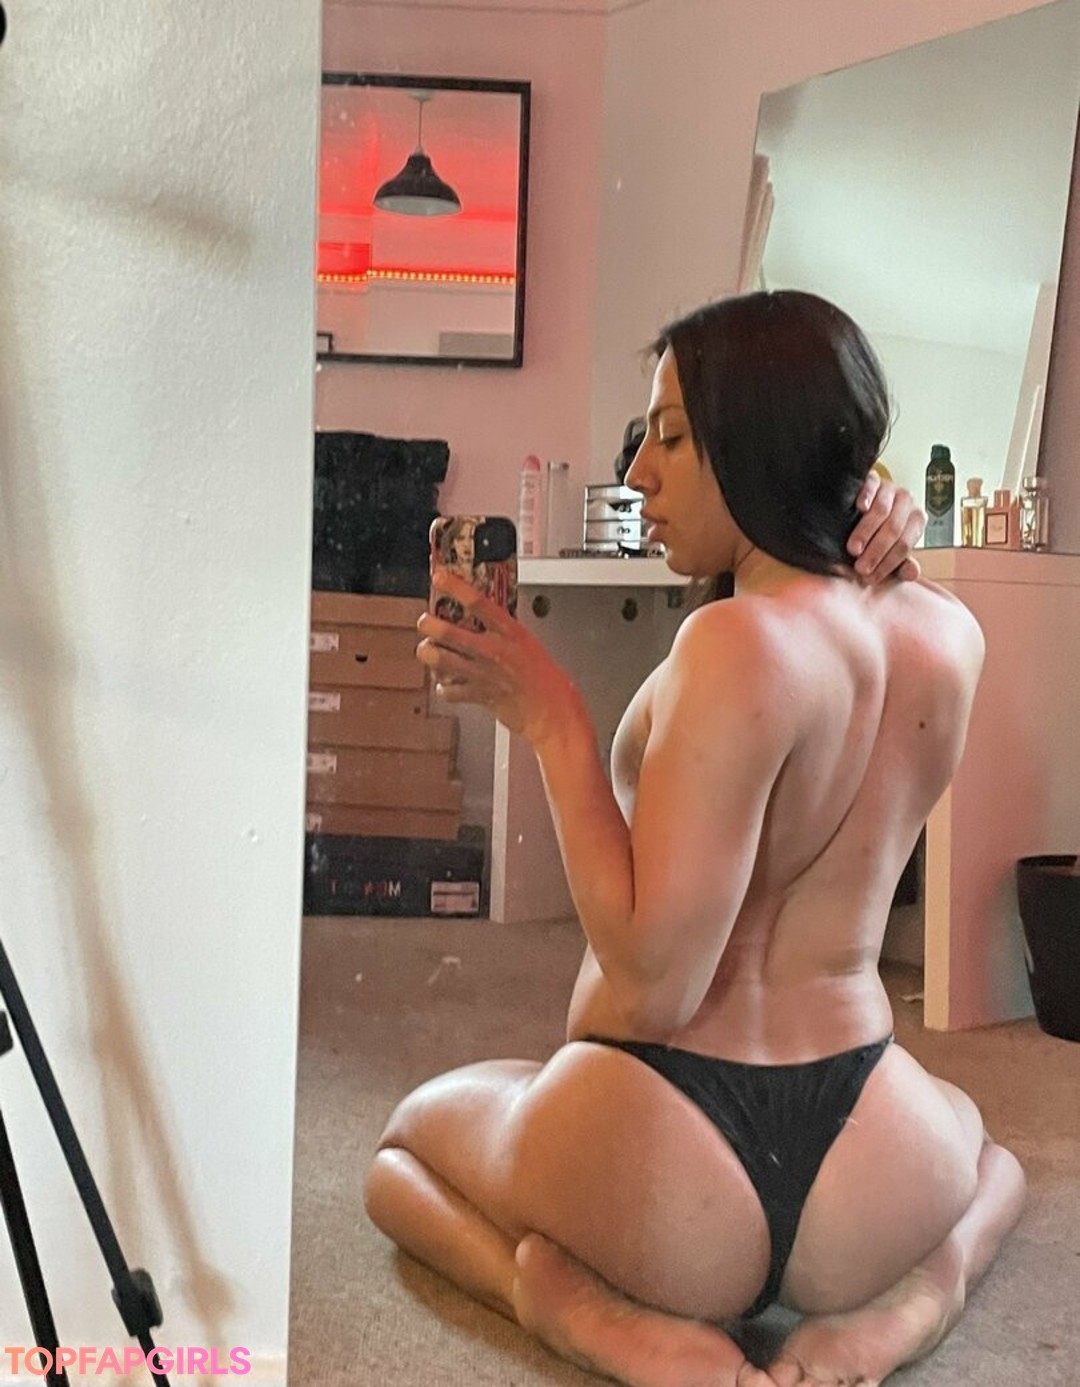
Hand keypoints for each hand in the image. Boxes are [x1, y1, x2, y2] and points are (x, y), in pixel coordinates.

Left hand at [417, 572, 583, 743]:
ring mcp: (482, 674)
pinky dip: (442, 687)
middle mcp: (492, 651)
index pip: (478, 602)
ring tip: (428, 650)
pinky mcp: (477, 696)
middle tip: (426, 622)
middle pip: (446, 632)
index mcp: (510, 633)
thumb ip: (503, 632)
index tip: (439, 576)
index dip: (455, 586)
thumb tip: (481, 621)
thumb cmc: (546, 679)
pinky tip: (446, 683)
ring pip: (438, 659)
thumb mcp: (528, 643)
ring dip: (428, 653)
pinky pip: (447, 690)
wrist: (552, 712)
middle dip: (428, 624)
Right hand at [848, 472, 925, 583]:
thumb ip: (900, 563)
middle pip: (894, 529)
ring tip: (853, 550)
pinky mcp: (874, 478)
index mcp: (916, 520)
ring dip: (866, 532)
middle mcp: (907, 502)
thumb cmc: (877, 532)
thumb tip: (912, 573)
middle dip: (876, 551)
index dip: (887, 563)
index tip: (870, 578)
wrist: (861, 505)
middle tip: (860, 568)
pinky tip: (860, 507)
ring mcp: (890, 488)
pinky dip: (867, 496)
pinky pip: (872, 485)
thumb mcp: (889, 550)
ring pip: (882, 511)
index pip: (904, 545)